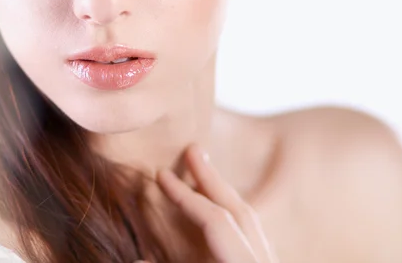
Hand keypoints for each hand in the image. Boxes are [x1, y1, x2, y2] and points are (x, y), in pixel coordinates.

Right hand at [135, 144, 277, 262]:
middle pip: (240, 210)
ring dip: (224, 193)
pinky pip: (253, 235)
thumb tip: (137, 260)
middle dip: (212, 178)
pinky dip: (233, 215)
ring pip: (251, 221)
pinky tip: (219, 209)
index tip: (160, 174)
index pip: (215, 220)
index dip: (185, 196)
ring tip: (204, 172)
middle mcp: (263, 260)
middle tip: (192, 148)